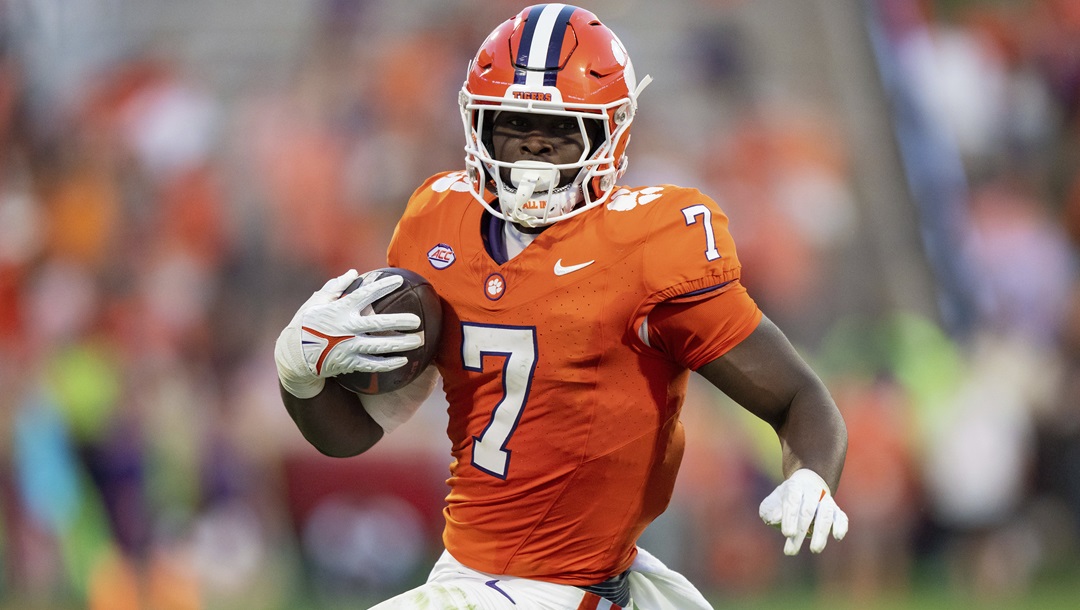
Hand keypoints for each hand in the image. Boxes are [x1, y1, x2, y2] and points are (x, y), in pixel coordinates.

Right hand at [275, 269, 421, 397]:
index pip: (365, 294)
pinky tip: (403, 360)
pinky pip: (372, 364)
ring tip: (418, 341)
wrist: (293, 356)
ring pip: (379, 346)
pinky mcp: (349, 363)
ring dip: (400, 344)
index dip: (382, 286)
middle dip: (400, 321)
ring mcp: (348, 347)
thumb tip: (354, 272)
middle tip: (417, 321)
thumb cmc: (305, 324)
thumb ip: (335, 287)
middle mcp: (346, 328)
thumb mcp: (315, 302)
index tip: (399, 280)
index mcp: (339, 310)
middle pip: (378, 324)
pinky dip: (388, 363)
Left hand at [759, 468, 848, 555]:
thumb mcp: (773, 502)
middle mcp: (812, 492)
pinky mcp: (836, 510)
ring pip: (826, 515)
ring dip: (821, 533)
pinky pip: (841, 517)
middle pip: (807, 511)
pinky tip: (837, 537)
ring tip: (815, 550)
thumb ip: (770, 511)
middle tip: (791, 551)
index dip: (790, 517)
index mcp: (794, 487)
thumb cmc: (785, 499)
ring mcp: (826, 500)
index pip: (792, 501)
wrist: (806, 485)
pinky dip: (841, 526)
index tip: (787, 534)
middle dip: (801, 531)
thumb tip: (775, 520)